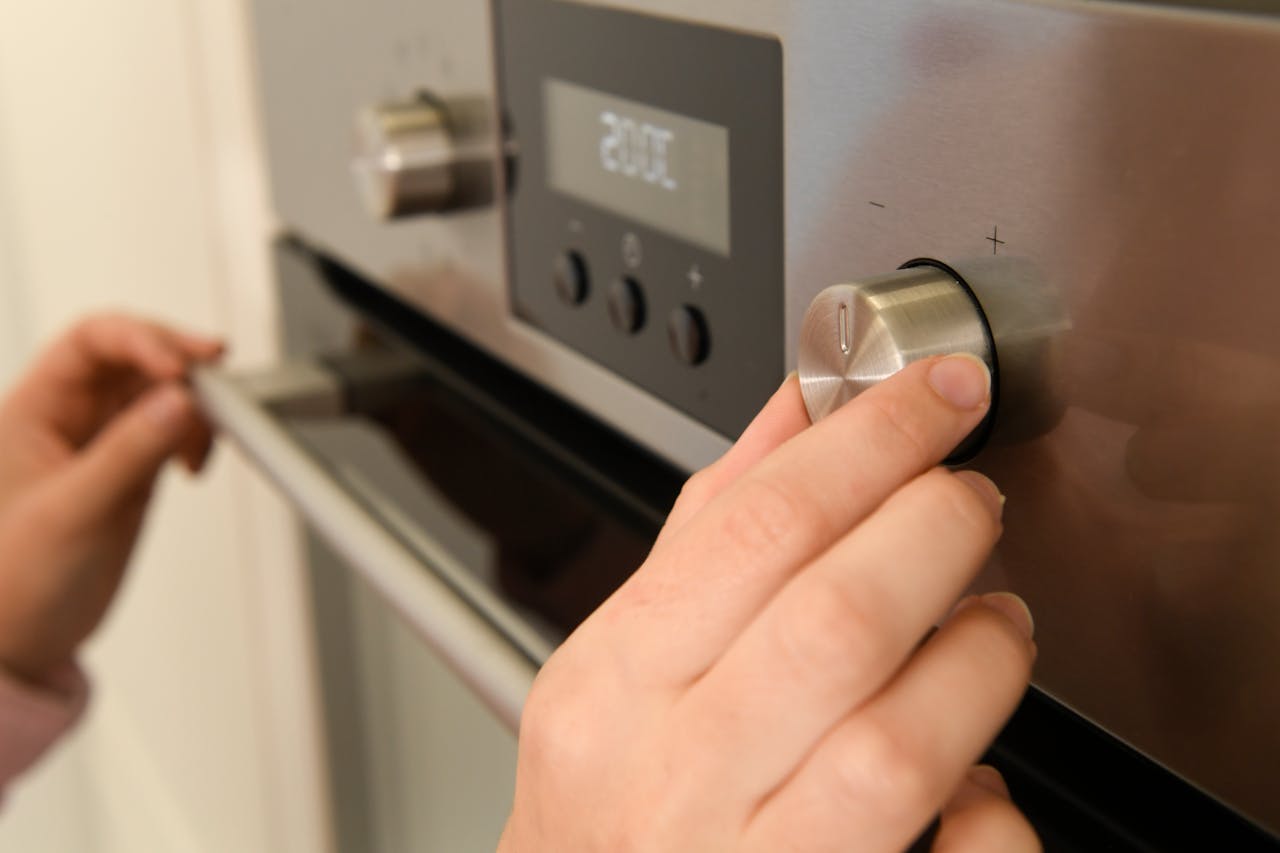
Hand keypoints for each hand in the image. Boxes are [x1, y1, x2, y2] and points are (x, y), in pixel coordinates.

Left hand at [0, 314, 222, 684]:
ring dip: (193, 398)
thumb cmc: (10, 583)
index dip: (139, 340)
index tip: (179, 368)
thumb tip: (180, 402)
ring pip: (160, 392)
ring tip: (212, 424)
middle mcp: (69, 418)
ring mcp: (104, 445)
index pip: (91, 343)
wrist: (19, 642)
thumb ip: (127, 454)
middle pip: (132, 357)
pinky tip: (197, 459)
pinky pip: (174, 431)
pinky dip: (197, 434)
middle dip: (177, 358)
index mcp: (32, 410)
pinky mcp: (134, 474)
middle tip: (215, 371)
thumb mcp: (70, 513)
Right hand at [499, 355, 1038, 851]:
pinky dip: (994, 811)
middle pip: (839, 621)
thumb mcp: (624, 657)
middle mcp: (673, 778)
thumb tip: (803, 410)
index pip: (757, 526)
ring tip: (993, 623)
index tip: (940, 395)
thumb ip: (713, 531)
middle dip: (936, 528)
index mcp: (615, 685)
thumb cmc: (610, 796)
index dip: (873, 441)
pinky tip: (980, 776)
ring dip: (978, 656)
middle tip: (971, 499)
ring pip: (899, 747)